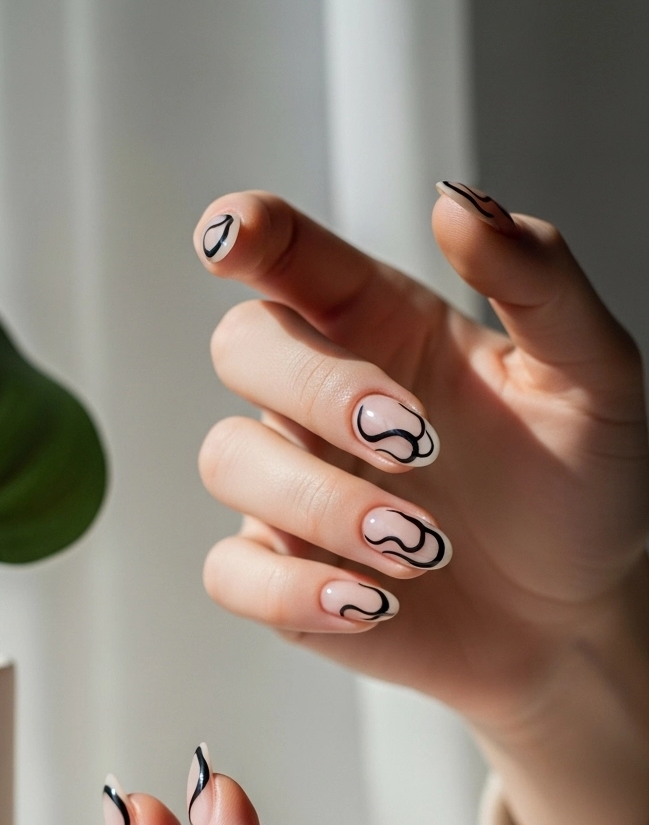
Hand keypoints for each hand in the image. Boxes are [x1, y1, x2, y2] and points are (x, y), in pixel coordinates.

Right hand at [192, 191, 648, 824]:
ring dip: (323, 504)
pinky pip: (234, 573)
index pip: (289, 255)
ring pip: (230, 459)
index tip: (231, 240)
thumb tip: (459, 204)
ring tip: (424, 548)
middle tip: (415, 442)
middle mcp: (325, 401)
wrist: (576, 621)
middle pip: (244, 346)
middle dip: (318, 388)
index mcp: (386, 326)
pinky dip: (295, 590)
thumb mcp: (594, 376)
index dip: (247, 234)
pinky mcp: (287, 577)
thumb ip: (538, 281)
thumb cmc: (580, 491)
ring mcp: (296, 489)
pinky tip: (373, 604)